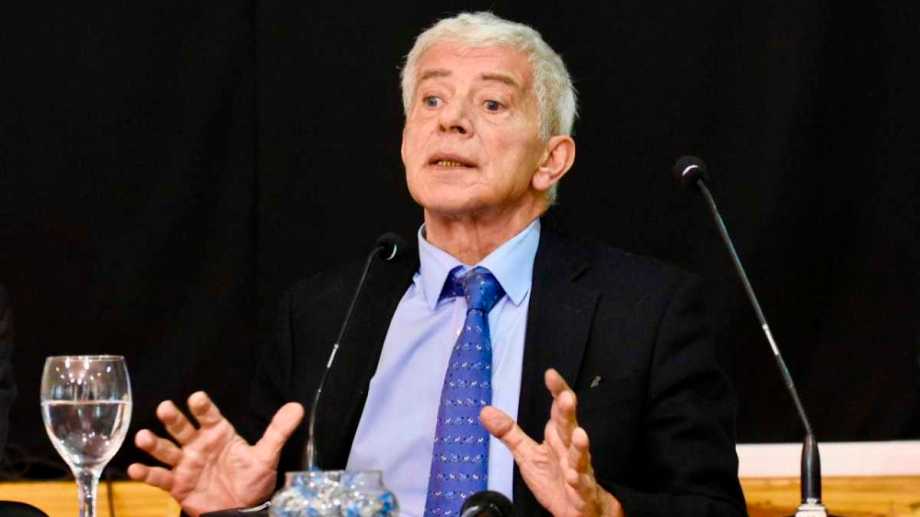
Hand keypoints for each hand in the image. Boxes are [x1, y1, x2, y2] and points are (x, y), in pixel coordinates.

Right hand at [127, 392, 303, 516]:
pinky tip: (135, 468)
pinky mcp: (176, 484)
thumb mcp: (266, 456)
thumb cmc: (251, 481)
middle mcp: (198, 445)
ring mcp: (186, 464)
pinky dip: (146, 474)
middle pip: (183, 428)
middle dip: (173, 418)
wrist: (240, 510)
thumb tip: (297, 407)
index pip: (209, 416)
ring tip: (143, 437)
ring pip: (166, 450)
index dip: (202, 407)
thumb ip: (278, 431)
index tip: (196, 398)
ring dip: (154, 443)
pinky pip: (159, 478)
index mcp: (219, 434)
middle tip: (165, 407)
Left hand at [480, 369, 622, 516]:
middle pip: (570, 428)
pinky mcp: (582, 494)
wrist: (577, 511)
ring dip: (581, 447)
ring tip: (580, 435)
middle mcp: (570, 451)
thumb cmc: (555, 478)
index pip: (559, 411)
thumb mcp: (527, 454)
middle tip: (567, 398)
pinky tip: (572, 476)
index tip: (551, 374)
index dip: (557, 391)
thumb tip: (485, 410)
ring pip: (581, 457)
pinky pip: (582, 487)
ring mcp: (579, 472)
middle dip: (569, 413)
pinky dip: (578, 482)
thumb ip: (509, 432)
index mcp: (558, 438)